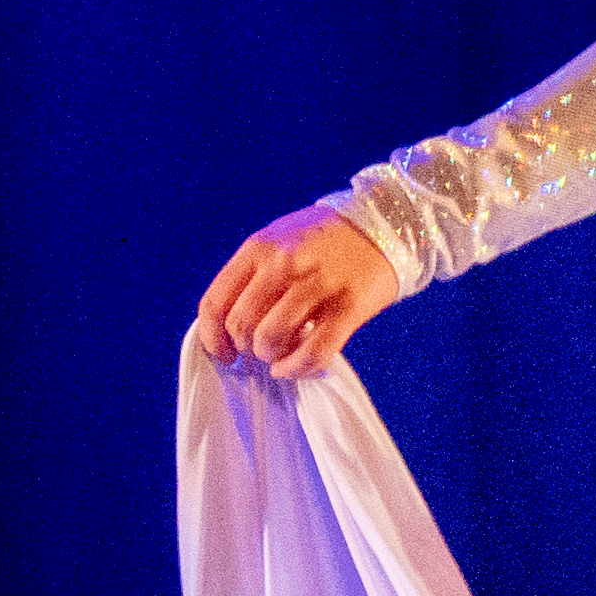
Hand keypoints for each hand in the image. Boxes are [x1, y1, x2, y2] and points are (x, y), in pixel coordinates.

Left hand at [198, 202, 404, 374]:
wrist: (383, 226)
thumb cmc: (325, 239)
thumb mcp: (278, 241)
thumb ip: (253, 274)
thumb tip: (232, 320)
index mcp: (258, 249)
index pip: (216, 302)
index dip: (212, 336)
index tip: (223, 352)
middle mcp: (282, 266)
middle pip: (241, 324)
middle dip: (245, 348)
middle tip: (258, 352)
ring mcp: (317, 286)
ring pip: (272, 338)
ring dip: (270, 357)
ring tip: (279, 357)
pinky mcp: (348, 307)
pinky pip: (314, 351)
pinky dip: (297, 368)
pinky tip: (293, 369)